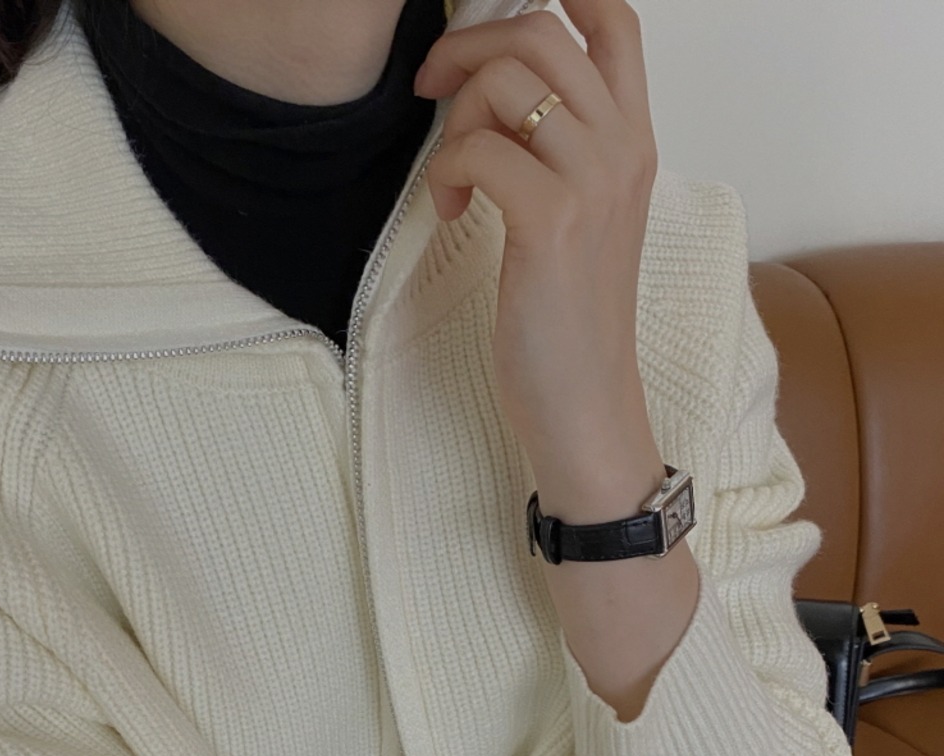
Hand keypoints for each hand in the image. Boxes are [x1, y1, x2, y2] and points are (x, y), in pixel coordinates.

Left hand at [414, 0, 659, 469]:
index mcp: (633, 139)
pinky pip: (478, 150)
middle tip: (434, 89)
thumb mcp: (579, 217)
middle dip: (469, 46)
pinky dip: (447, 172)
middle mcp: (622, 146)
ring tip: (453, 177)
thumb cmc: (569, 321)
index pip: (612, 18)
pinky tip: (452, 212)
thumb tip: (495, 94)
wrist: (587, 405)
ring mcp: (592, 182)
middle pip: (543, 30)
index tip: (488, 33)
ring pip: (507, 82)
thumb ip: (556, 150)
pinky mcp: (552, 223)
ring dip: (456, 119)